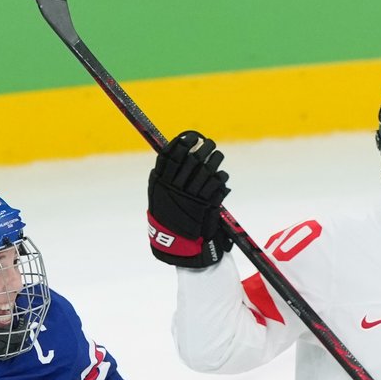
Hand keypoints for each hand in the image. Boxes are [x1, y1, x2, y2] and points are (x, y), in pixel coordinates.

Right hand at [147, 131, 230, 267]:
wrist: (176, 243)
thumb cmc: (167, 217)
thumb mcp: (159, 196)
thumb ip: (164, 176)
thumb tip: (175, 152)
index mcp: (161, 183)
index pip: (171, 155)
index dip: (182, 143)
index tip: (191, 136)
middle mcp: (176, 188)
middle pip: (192, 159)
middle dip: (202, 147)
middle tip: (209, 143)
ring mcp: (192, 196)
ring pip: (206, 170)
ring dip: (214, 159)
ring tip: (217, 155)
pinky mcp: (206, 205)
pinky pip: (216, 185)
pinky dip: (221, 178)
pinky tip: (221, 176)